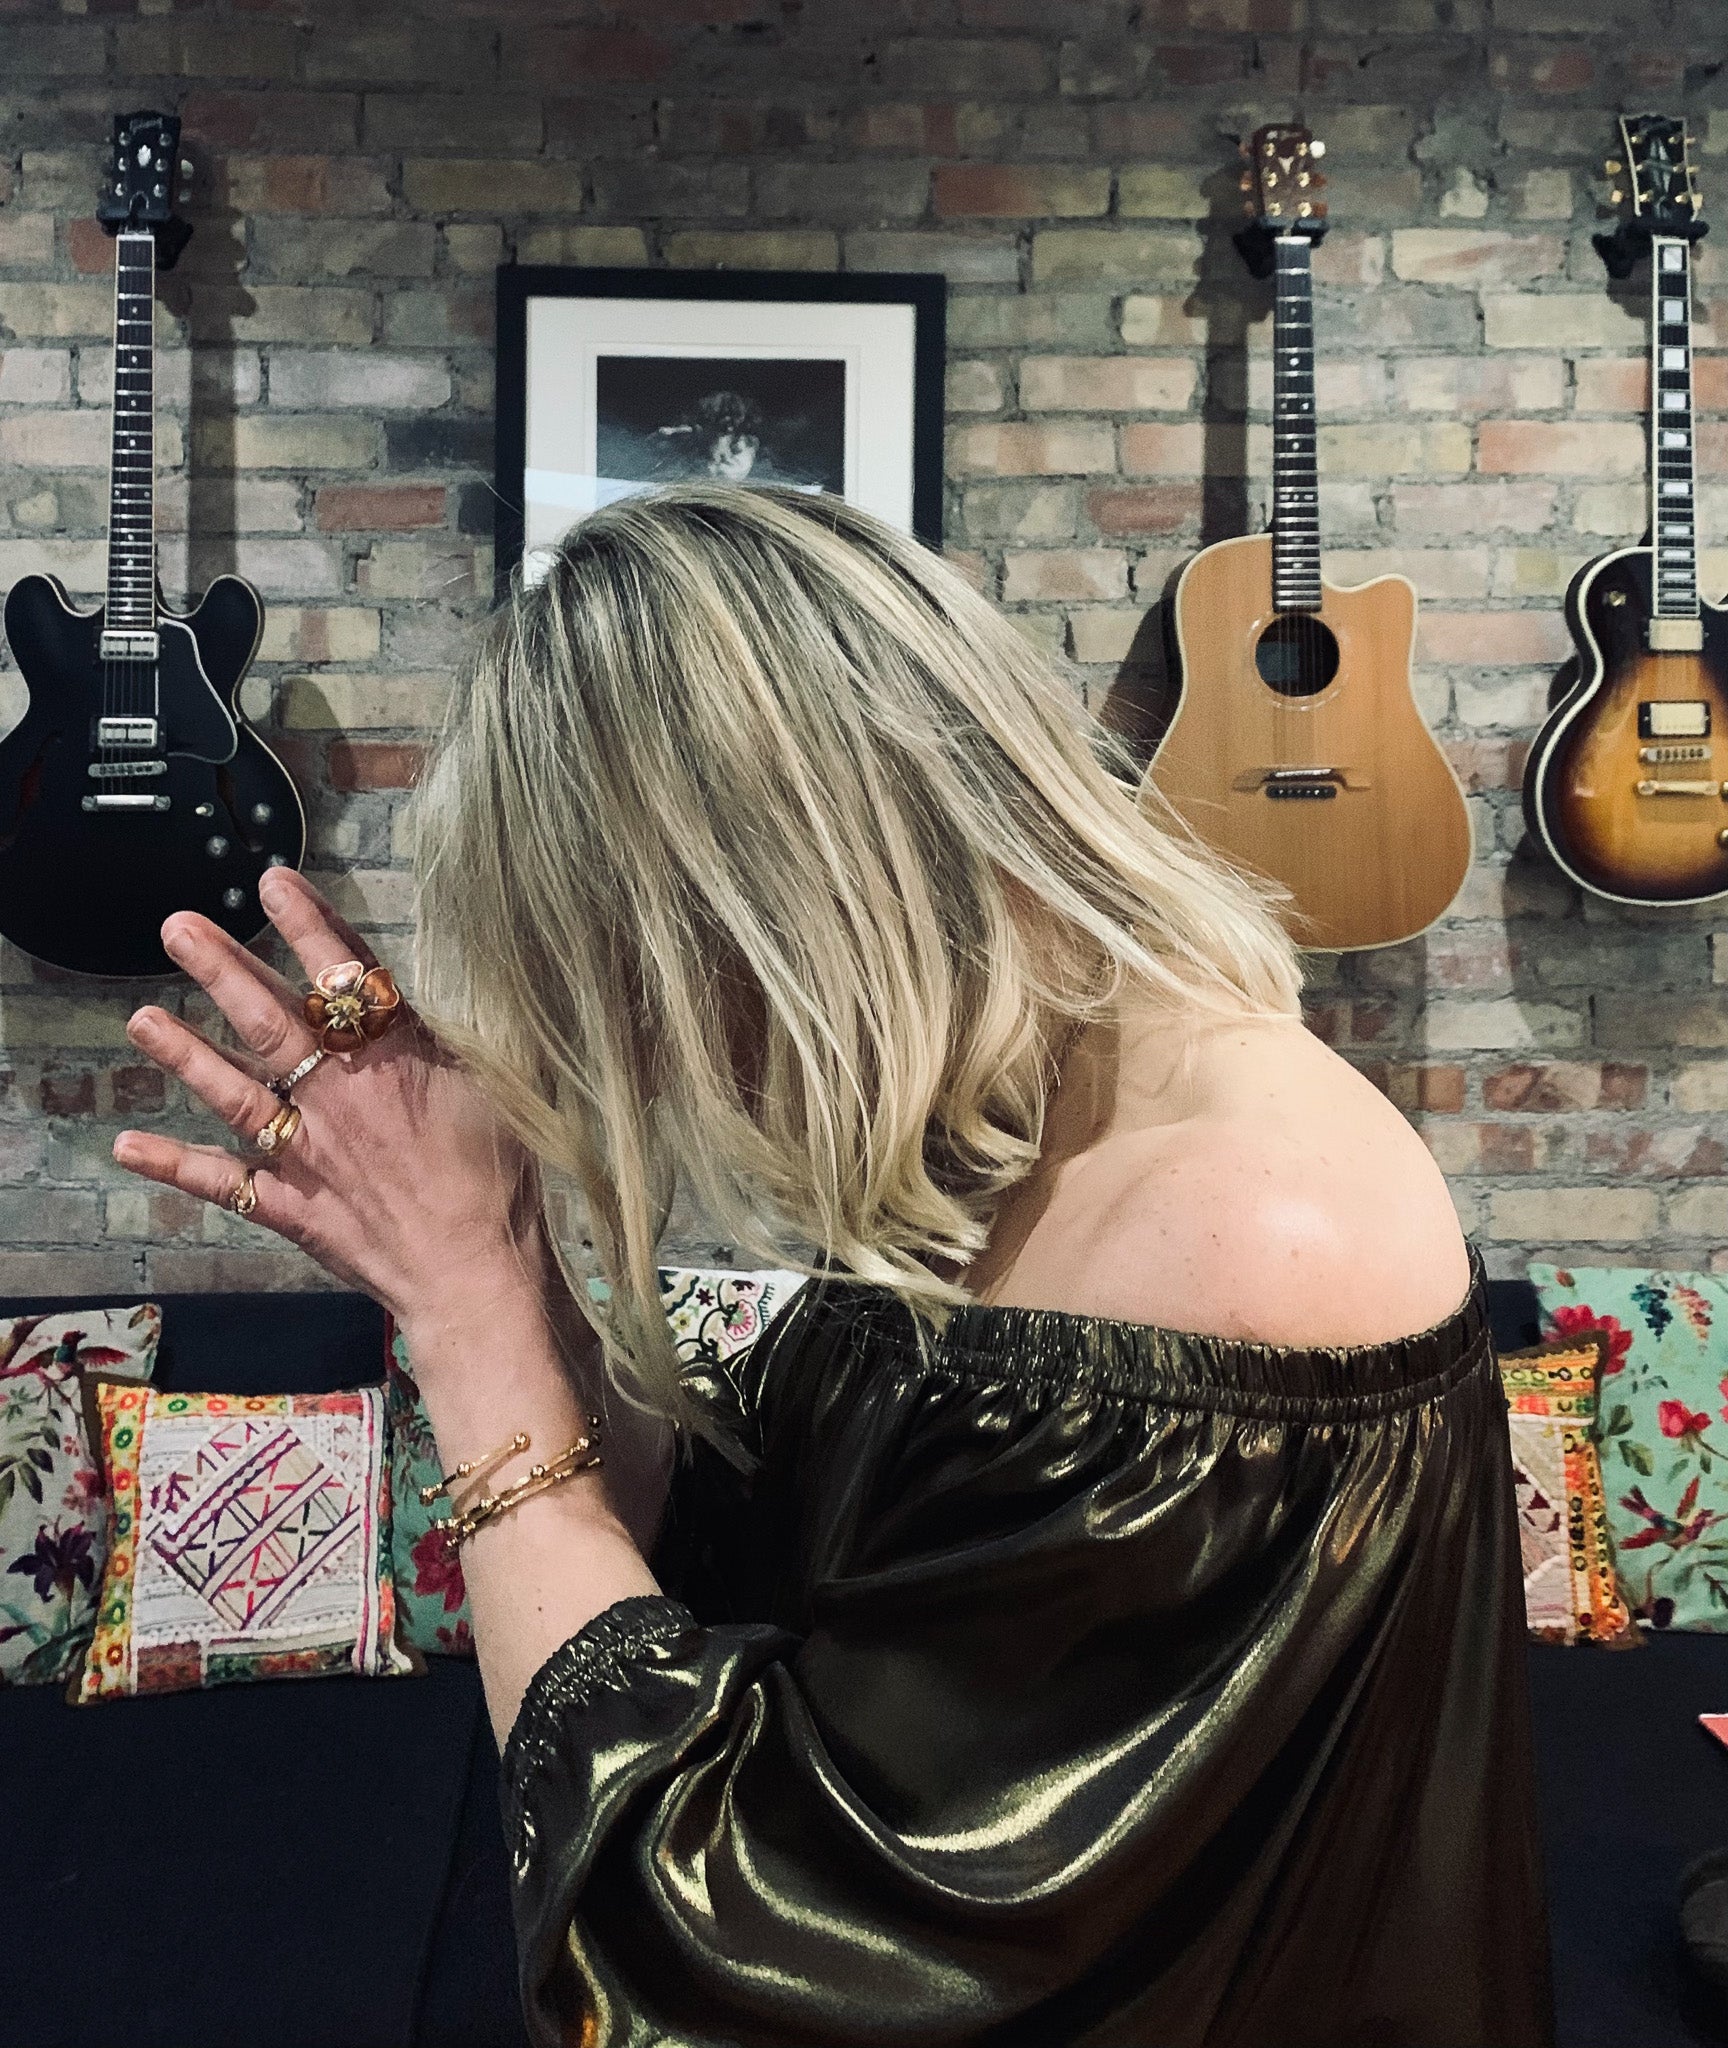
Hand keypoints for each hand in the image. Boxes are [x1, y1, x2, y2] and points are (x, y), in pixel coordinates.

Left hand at [114, 869, 543, 1330]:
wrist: (477, 1275)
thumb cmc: (502, 1181)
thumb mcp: (500, 1091)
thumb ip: (458, 1040)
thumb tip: (437, 993)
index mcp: (396, 1062)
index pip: (346, 977)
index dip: (308, 925)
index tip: (272, 880)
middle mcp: (341, 1097)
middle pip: (272, 1022)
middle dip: (223, 970)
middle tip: (177, 926)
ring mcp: (308, 1152)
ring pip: (235, 1092)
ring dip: (184, 1054)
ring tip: (141, 1018)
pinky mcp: (291, 1205)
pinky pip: (223, 1183)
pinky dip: (174, 1164)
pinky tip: (125, 1144)